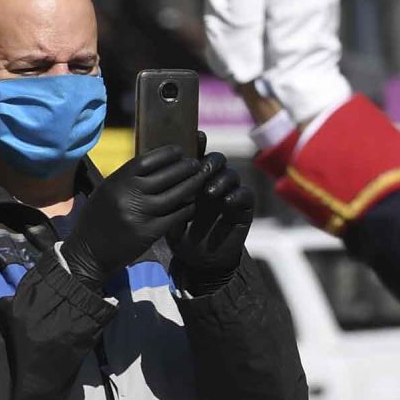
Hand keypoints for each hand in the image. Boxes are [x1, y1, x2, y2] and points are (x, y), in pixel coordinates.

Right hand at [61, 145, 212, 291]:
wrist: (88, 254)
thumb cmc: (98, 219)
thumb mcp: (106, 192)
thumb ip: (126, 179)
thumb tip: (155, 163)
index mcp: (115, 182)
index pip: (145, 161)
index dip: (165, 154)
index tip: (179, 150)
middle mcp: (127, 195)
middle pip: (165, 176)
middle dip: (184, 168)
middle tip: (196, 163)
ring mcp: (139, 214)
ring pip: (174, 195)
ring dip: (191, 185)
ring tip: (200, 179)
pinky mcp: (148, 233)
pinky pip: (175, 216)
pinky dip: (186, 208)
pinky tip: (193, 203)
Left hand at [167, 153, 255, 295]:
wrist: (199, 262)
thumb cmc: (181, 236)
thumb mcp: (169, 216)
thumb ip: (166, 198)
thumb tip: (153, 179)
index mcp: (195, 180)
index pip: (198, 155)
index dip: (198, 144)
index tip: (196, 137)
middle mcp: (214, 182)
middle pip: (218, 160)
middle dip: (210, 161)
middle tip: (201, 170)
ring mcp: (230, 194)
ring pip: (232, 175)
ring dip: (221, 180)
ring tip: (209, 192)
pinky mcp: (243, 209)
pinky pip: (246, 195)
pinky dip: (237, 195)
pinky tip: (227, 202)